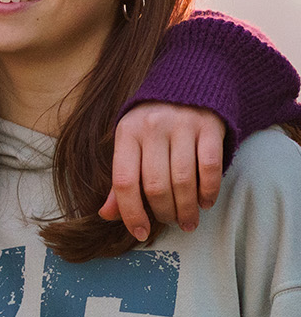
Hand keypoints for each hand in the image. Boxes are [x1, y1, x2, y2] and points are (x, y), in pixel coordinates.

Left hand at [100, 104, 224, 239]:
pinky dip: (208, 191)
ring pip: (183, 180)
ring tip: (188, 221)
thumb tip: (106, 214)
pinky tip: (205, 203)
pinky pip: (209, 168)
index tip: (140, 232)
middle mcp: (152, 127)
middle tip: (171, 223)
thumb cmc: (154, 124)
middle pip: (155, 185)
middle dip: (164, 213)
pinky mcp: (209, 126)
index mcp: (126, 132)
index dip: (131, 213)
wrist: (188, 84)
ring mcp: (182, 124)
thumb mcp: (131, 144)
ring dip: (187, 209)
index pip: (124, 181)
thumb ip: (121, 180)